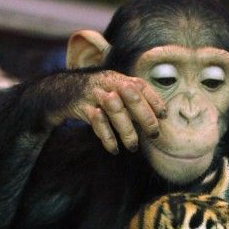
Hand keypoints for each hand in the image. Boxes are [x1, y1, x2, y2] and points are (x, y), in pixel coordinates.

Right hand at [52, 71, 166, 154]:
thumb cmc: (99, 95)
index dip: (154, 101)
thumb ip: (134, 102)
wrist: (65, 91)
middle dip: (145, 116)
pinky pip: (97, 121)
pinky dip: (107, 137)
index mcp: (121, 79)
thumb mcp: (116, 91)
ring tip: (133, 147)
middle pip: (131, 95)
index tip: (163, 116)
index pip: (141, 86)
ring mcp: (95, 94)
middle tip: (154, 134)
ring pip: (115, 108)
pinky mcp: (83, 106)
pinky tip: (114, 149)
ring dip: (126, 129)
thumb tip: (157, 120)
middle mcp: (109, 83)